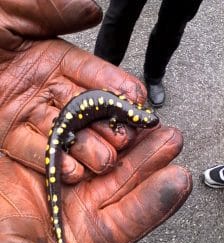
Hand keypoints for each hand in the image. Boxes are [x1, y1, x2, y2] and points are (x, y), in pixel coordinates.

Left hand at [0, 0, 146, 183]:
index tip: (137, 99)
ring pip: (63, 133)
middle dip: (106, 124)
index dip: (114, 85)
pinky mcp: (8, 136)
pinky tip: (70, 170)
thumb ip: (48, 8)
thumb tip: (92, 10)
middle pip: (82, 109)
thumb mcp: (7, 10)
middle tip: (126, 137)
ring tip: (104, 160)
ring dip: (84, 148)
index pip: (90, 74)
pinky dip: (52, 160)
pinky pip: (35, 150)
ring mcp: (27, 114)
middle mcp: (43, 88)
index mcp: (49, 57)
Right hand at [0, 126, 191, 242]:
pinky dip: (99, 130)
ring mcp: (72, 180)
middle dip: (150, 161)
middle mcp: (84, 206)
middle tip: (171, 142)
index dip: (155, 199)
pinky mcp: (56, 158)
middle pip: (125, 182)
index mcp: (87, 236)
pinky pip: (82, 143)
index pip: (130, 219)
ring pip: (110, 159)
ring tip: (154, 127)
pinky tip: (117, 120)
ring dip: (133, 144)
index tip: (178, 179)